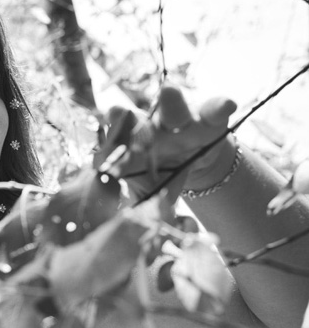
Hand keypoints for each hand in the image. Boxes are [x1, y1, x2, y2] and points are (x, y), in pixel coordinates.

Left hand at [96, 85, 237, 203]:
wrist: (194, 161)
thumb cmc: (163, 177)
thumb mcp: (149, 196)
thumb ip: (137, 211)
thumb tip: (130, 235)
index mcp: (128, 149)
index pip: (114, 150)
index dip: (106, 153)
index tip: (98, 154)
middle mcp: (149, 130)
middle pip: (138, 124)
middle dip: (128, 118)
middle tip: (115, 111)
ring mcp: (178, 120)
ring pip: (173, 110)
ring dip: (171, 102)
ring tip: (169, 92)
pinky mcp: (207, 118)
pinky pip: (214, 110)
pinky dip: (220, 106)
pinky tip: (228, 104)